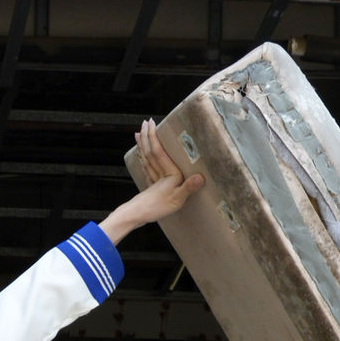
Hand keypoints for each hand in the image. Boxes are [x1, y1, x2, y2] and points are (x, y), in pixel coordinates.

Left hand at [99, 120, 205, 242]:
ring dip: (143, 145)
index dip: (154, 136)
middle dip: (147, 136)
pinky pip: (146, 170)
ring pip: (146, 159)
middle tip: (145, 123)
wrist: (138, 217)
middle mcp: (159, 174)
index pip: (158, 151)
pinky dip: (143, 161)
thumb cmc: (158, 208)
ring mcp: (152, 180)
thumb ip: (188, 187)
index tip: (151, 123)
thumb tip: (201, 177)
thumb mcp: (178, 199)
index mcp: (168, 174)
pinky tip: (142, 158)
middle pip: (150, 152)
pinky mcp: (149, 188)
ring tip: (139, 134)